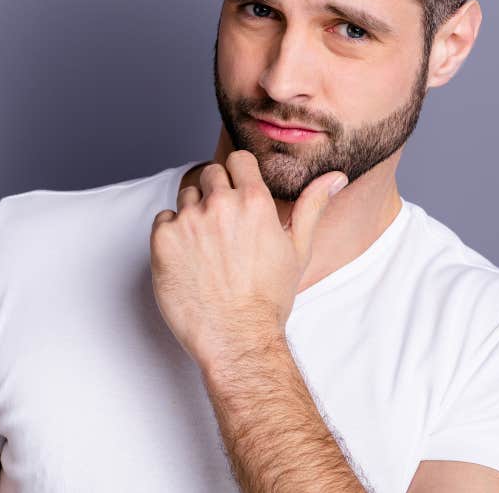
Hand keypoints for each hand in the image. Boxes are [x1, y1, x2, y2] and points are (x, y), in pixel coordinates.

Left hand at [149, 149, 345, 367]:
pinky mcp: (163, 239)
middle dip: (216, 193)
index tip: (238, 194)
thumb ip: (312, 207)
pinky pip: (163, 220)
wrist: (237, 337)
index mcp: (254, 201)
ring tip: (208, 249)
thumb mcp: (298, 250)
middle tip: (223, 228)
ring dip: (194, 213)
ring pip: (186, 196)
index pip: (238, 159)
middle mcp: (219, 204)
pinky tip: (189, 260)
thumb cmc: (269, 298)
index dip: (238, 175)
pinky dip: (172, 235)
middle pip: (210, 174)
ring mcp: (188, 220)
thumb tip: (335, 177)